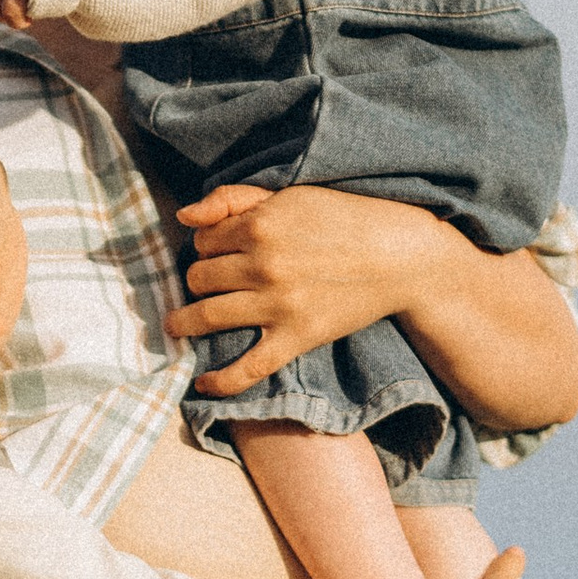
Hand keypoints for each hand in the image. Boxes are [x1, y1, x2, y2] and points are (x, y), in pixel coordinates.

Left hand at [170, 183, 440, 396]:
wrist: (399, 257)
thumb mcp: (290, 196)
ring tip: (178, 326)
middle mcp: (263, 264)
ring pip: (207, 316)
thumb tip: (184, 216)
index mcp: (259, 225)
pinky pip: (247, 367)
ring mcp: (278, 304)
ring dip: (186, 323)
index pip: (202, 241)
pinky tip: (202, 383)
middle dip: (198, 280)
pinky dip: (220, 380)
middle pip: (199, 277)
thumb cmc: (344, 220)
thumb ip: (234, 199)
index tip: (216, 254)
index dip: (205, 247)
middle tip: (208, 285)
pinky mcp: (297, 337)